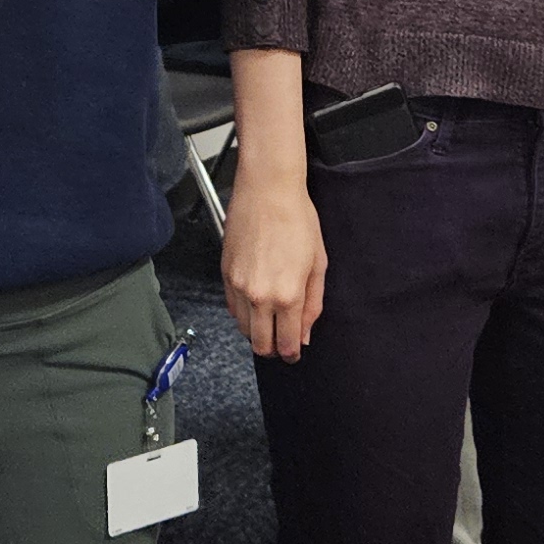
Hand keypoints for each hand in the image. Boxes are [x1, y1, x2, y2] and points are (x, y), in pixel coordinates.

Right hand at [223, 174, 327, 362]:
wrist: (267, 190)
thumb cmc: (297, 219)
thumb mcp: (318, 264)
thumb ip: (313, 304)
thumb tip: (305, 333)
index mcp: (288, 294)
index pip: (288, 343)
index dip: (292, 353)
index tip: (295, 353)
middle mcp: (260, 295)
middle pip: (261, 344)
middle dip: (274, 350)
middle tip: (282, 343)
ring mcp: (239, 286)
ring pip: (244, 329)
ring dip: (257, 333)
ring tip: (270, 322)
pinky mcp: (225, 274)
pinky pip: (232, 308)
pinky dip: (244, 313)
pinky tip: (256, 302)